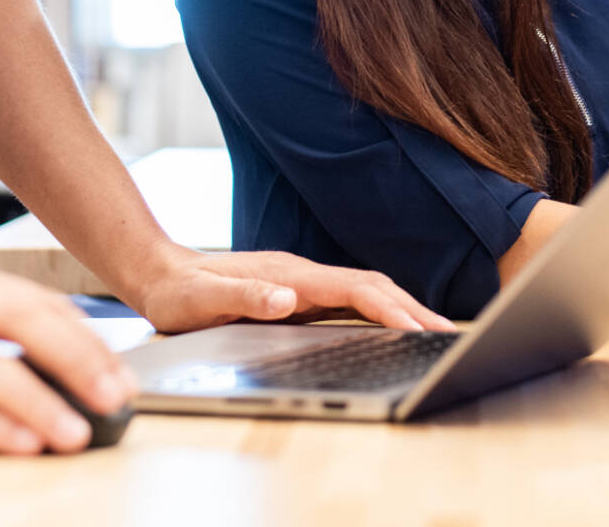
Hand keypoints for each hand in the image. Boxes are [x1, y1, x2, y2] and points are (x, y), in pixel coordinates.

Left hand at [127, 244, 453, 333]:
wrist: (160, 273)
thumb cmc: (178, 292)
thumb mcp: (201, 300)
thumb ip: (245, 297)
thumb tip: (288, 299)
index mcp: (288, 275)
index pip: (353, 289)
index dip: (389, 308)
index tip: (417, 328)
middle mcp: (302, 275)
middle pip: (371, 286)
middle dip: (412, 308)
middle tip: (447, 335)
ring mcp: (302, 282)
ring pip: (365, 291)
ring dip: (402, 308)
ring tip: (434, 333)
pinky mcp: (299, 293)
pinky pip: (350, 301)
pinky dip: (381, 312)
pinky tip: (392, 328)